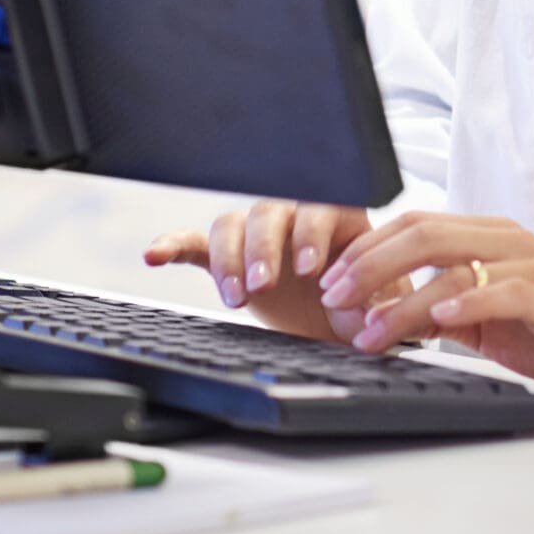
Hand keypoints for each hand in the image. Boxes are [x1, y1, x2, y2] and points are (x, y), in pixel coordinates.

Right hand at [143, 200, 407, 343]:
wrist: (343, 325)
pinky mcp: (228, 260)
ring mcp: (257, 237)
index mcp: (338, 216)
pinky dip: (173, 246)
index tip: (309, 267)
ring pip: (231, 226)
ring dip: (228, 259)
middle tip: (264, 284)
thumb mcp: (380, 300)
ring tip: (236, 299)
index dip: (310, 233)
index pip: (318, 208)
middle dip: (263, 248)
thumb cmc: (367, 302)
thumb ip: (375, 298)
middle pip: (268, 213)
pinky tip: (153, 255)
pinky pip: (195, 244)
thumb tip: (369, 305)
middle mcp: (293, 218)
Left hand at [319, 213, 533, 408]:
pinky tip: (439, 317)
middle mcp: (509, 241)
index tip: (329, 282)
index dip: (367, 249)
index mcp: (490, 237)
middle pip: (426, 232)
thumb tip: (379, 316)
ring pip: (455, 262)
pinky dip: (468, 300)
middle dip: (370, 265)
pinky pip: (507, 290)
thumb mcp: (488, 319)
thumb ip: (442, 307)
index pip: (416, 224)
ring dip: (404, 298)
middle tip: (333, 299)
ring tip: (370, 333)